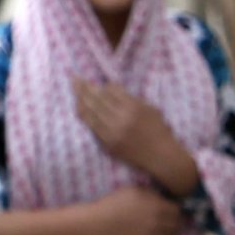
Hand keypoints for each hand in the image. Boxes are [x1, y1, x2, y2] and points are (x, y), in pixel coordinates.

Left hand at [74, 78, 196, 188]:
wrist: (161, 156)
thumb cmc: (159, 130)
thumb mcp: (150, 109)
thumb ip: (131, 99)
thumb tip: (111, 91)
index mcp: (133, 107)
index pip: (111, 90)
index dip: (104, 86)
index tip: (100, 84)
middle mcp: (120, 119)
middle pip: (97, 98)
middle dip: (84, 86)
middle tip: (74, 77)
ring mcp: (112, 132)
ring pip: (90, 111)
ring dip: (80, 98)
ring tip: (73, 88)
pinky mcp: (107, 144)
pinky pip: (91, 126)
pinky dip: (84, 114)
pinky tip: (79, 107)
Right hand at [95, 185, 186, 234]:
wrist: (99, 223)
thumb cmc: (115, 203)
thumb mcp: (136, 190)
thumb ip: (153, 195)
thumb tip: (164, 200)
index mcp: (158, 209)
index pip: (178, 212)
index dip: (175, 210)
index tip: (171, 210)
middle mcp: (158, 225)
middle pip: (177, 226)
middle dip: (175, 223)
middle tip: (169, 221)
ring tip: (163, 231)